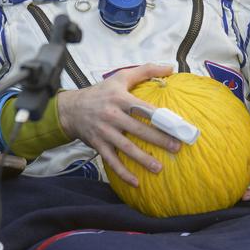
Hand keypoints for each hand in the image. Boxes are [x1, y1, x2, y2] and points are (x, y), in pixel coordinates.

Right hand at [55, 63, 181, 186]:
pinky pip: (112, 161)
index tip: (178, 125)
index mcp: (120, 99)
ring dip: (143, 159)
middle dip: (159, 139)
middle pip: (139, 129)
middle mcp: (112, 115)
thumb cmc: (101, 92)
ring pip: (126, 148)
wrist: (71, 109)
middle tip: (176, 147)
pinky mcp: (98, 145)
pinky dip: (123, 173)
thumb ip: (146, 70)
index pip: (144, 108)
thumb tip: (170, 68)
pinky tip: (136, 182)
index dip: (162, 117)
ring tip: (159, 168)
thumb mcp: (120, 76)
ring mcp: (104, 132)